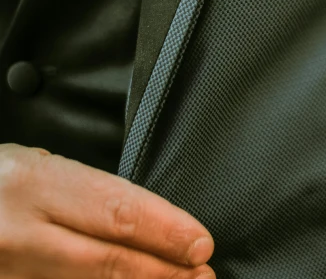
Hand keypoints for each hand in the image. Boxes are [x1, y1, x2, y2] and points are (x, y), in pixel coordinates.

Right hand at [0, 144, 214, 277]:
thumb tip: (138, 220)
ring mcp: (8, 270)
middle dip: (162, 274)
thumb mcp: (30, 164)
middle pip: (106, 260)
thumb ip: (76, 190)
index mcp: (32, 180)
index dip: (165, 230)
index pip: (115, 209)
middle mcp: (18, 230)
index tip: (200, 243)